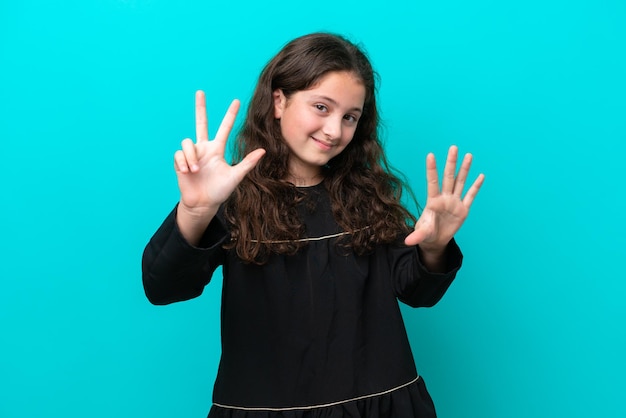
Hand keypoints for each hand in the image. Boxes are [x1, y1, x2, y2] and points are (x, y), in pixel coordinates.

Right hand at [174, 90, 265, 217]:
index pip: (224, 128)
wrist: (203, 204)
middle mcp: (204, 148)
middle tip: (200, 92)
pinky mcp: (180, 162)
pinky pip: (178, 154)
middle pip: (201, 123)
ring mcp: (191, 154)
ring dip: (191, 156)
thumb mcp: (235, 176)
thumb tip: (263, 150)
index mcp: (217, 150)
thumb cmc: (219, 191)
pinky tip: (187, 172)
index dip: (230, 115)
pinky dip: (183, 162)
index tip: (236, 101)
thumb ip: (247, 163)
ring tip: (196, 170)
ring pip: (187, 142)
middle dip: (200, 108)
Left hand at [404, 146, 483, 252]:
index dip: (432, 169)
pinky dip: (476, 187)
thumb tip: (407, 242)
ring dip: (464, 169)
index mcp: (433, 202)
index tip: (430, 155)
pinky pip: (470, 196)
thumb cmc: (426, 234)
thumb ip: (416, 236)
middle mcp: (444, 198)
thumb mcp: (422, 234)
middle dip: (451, 163)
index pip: (432, 182)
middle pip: (449, 178)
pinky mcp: (463, 210)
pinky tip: (481, 175)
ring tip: (468, 155)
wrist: (435, 241)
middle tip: (453, 147)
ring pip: (460, 182)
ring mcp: (454, 203)